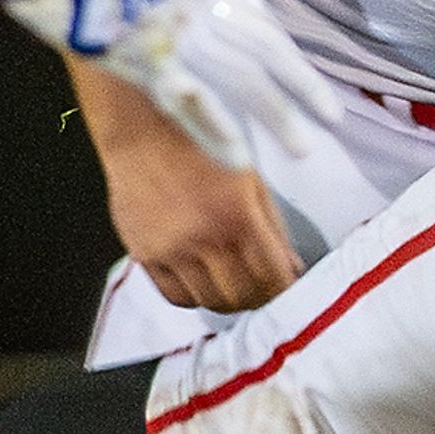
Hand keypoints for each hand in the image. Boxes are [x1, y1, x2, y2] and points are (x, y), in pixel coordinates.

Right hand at [0, 0, 339, 177]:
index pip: (264, 31)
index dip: (294, 63)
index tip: (318, 90)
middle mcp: (201, 12)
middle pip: (262, 57)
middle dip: (299, 92)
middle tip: (331, 125)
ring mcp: (177, 37)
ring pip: (239, 81)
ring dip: (274, 116)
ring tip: (302, 148)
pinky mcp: (144, 62)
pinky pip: (190, 101)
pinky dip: (216, 129)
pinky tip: (241, 158)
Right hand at [98, 105, 305, 312]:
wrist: (143, 131)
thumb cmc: (202, 146)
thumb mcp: (252, 179)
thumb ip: (274, 227)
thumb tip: (292, 267)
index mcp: (239, 216)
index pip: (273, 279)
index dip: (285, 289)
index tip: (287, 285)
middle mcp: (204, 238)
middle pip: (242, 297)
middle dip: (261, 297)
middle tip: (264, 288)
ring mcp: (170, 250)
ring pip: (209, 302)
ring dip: (228, 300)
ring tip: (235, 284)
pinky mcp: (144, 254)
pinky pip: (175, 296)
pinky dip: (194, 295)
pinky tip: (202, 281)